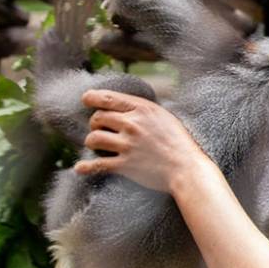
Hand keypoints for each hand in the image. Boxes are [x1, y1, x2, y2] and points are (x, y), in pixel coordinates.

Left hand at [74, 89, 209, 193]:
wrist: (188, 170)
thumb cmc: (181, 143)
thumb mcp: (166, 117)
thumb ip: (145, 110)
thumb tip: (127, 106)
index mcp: (143, 110)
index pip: (109, 98)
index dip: (92, 97)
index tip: (86, 99)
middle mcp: (132, 125)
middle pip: (98, 118)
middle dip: (95, 123)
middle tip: (100, 128)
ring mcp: (127, 146)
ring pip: (94, 138)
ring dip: (92, 141)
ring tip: (97, 145)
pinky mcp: (125, 165)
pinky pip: (97, 164)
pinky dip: (86, 167)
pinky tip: (80, 168)